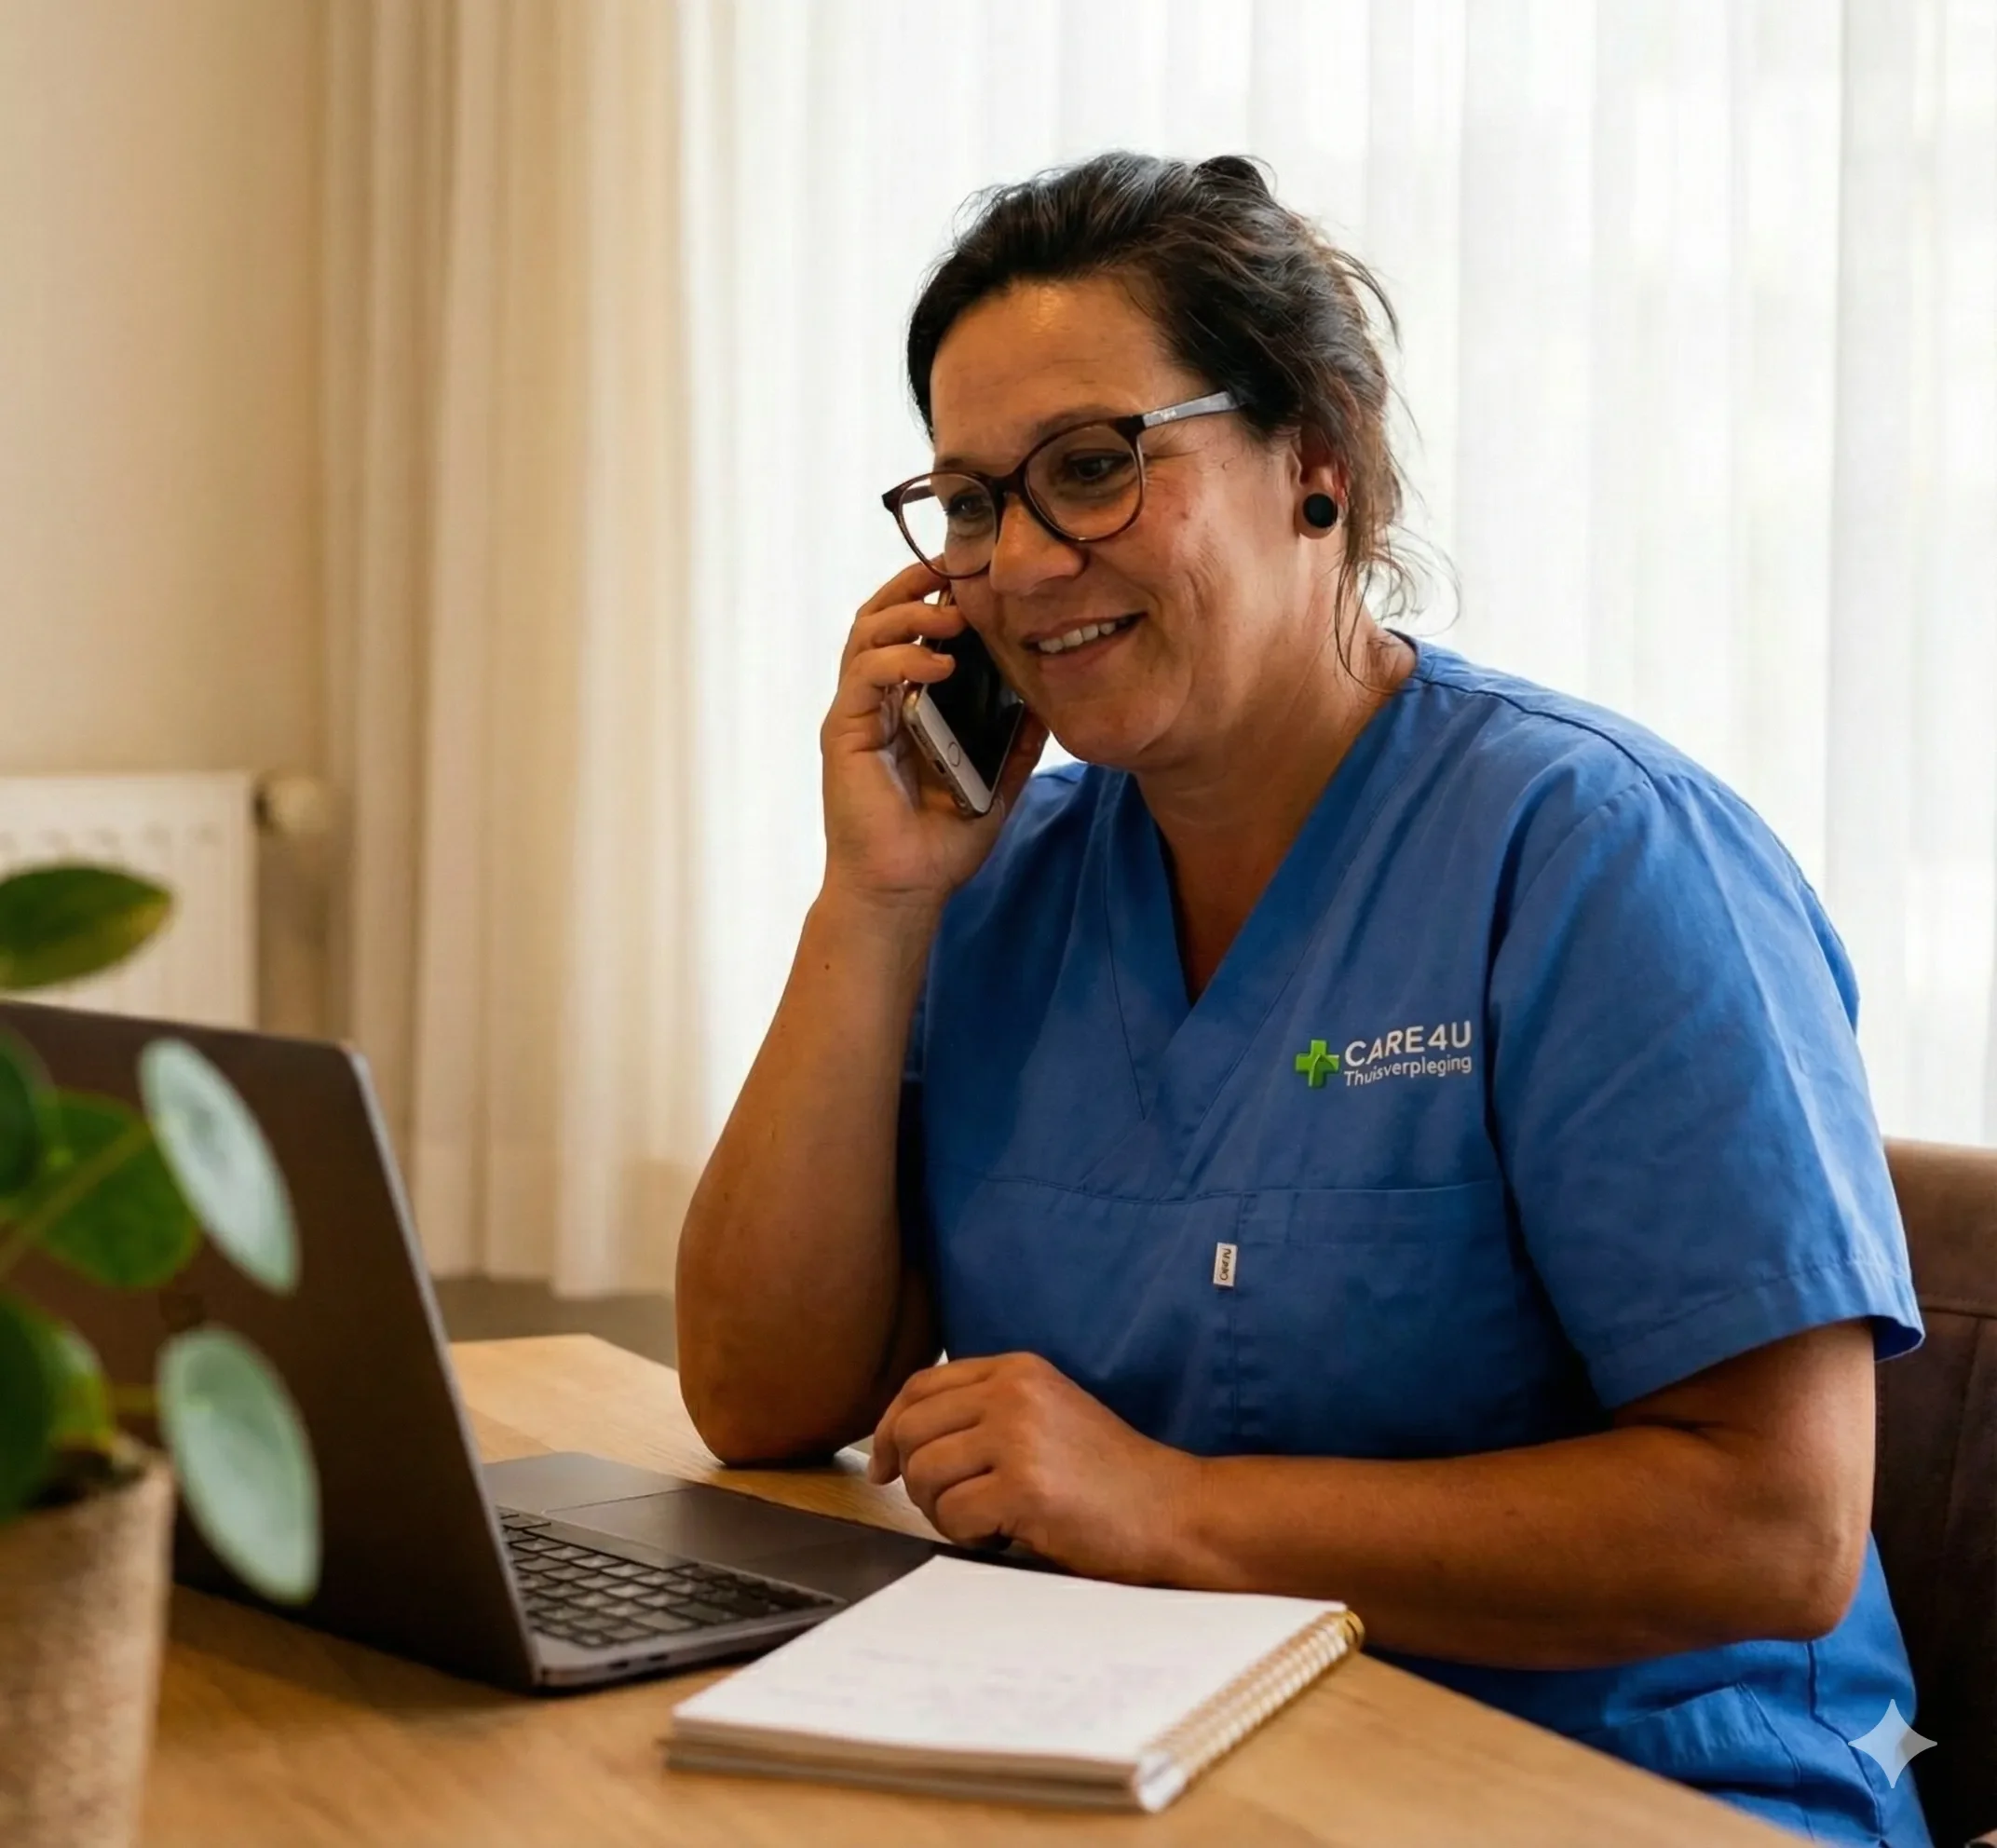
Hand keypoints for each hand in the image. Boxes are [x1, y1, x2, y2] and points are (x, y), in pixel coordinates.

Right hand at [820, 562, 1046, 915]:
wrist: (904, 891)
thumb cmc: (940, 843)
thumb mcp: (995, 784)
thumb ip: (1015, 745)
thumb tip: (1048, 706)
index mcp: (905, 705)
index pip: (910, 631)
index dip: (935, 596)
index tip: (976, 577)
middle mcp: (874, 701)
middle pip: (879, 617)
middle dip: (914, 585)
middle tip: (958, 569)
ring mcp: (856, 714)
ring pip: (866, 635)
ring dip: (909, 614)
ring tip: (955, 615)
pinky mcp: (843, 732)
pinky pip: (865, 676)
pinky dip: (899, 659)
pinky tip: (939, 664)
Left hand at [867, 1352, 1199, 1582]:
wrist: (1173, 1511)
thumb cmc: (1107, 1477)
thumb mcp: (1046, 1415)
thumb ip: (985, 1411)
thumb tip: (899, 1442)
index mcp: (1017, 1369)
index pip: (920, 1386)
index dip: (888, 1428)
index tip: (882, 1465)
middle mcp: (1014, 1392)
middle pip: (910, 1429)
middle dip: (911, 1477)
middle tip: (946, 1506)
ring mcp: (1019, 1436)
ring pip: (923, 1474)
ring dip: (940, 1511)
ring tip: (982, 1522)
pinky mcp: (1024, 1486)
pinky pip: (952, 1514)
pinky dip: (967, 1536)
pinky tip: (1003, 1536)